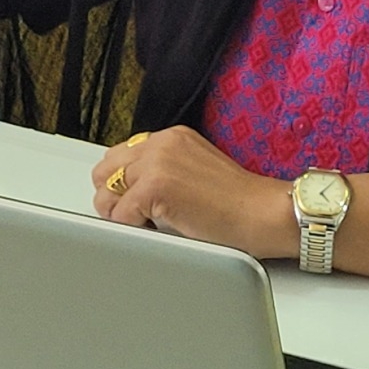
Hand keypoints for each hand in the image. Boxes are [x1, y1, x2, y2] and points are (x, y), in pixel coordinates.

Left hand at [89, 127, 295, 257]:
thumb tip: (134, 190)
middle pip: (105, 170)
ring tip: (147, 224)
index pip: (122, 156)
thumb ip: (166, 169)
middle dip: (113, 196)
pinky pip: (121, 215)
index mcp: (171, 137)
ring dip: (120, 213)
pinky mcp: (155, 187)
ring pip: (107, 192)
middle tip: (135, 216)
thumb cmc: (239, 202)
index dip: (124, 183)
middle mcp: (160, 144)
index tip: (134, 200)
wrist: (262, 212)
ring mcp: (156, 163)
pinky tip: (157, 231)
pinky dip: (132, 228)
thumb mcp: (197, 169)